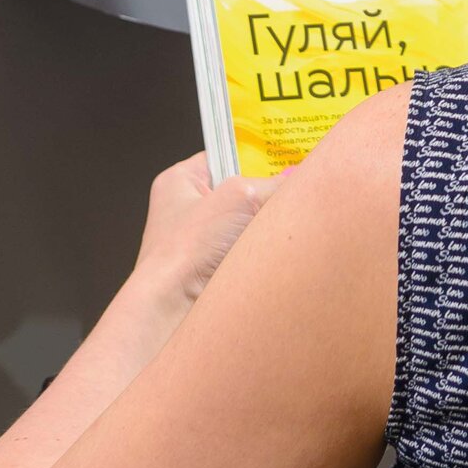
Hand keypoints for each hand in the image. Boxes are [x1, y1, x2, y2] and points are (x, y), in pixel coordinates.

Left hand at [132, 152, 278, 317]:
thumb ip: (273, 183)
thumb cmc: (186, 249)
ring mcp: (201, 244)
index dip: (258, 156)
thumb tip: (297, 179)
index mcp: (181, 181)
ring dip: (266, 228)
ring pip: (249, 226)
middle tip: (292, 193)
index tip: (290, 157)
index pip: (227, 155)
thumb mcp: (239, 196)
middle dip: (268, 196)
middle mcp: (188, 210)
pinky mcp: (214, 272)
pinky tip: (275, 253)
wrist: (170, 312)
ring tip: (282, 227)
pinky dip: (264, 253)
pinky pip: (249, 253)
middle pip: (243, 192)